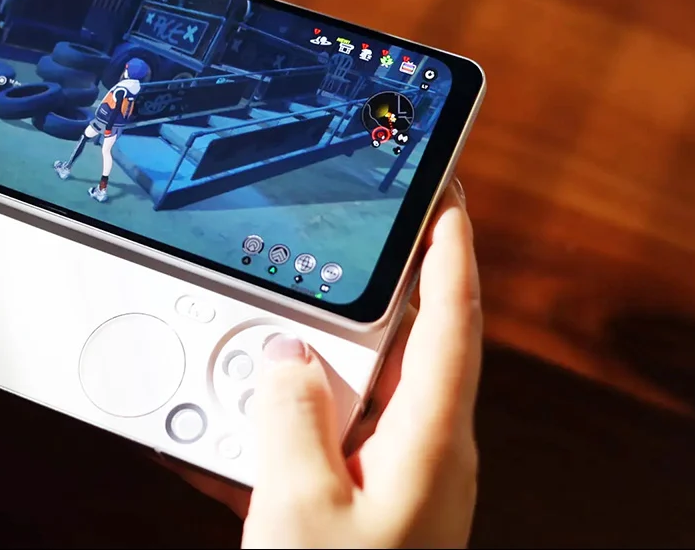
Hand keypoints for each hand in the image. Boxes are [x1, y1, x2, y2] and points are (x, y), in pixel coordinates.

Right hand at [169, 181, 480, 547]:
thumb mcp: (299, 503)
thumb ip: (288, 414)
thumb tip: (284, 354)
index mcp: (430, 440)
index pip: (454, 317)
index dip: (451, 246)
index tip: (445, 190)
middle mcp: (425, 452)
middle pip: (399, 348)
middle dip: (354, 304)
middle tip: (312, 269)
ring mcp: (396, 480)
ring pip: (351, 394)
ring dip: (303, 371)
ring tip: (251, 362)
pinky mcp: (365, 504)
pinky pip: (326, 438)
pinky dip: (287, 422)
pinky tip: (240, 427)